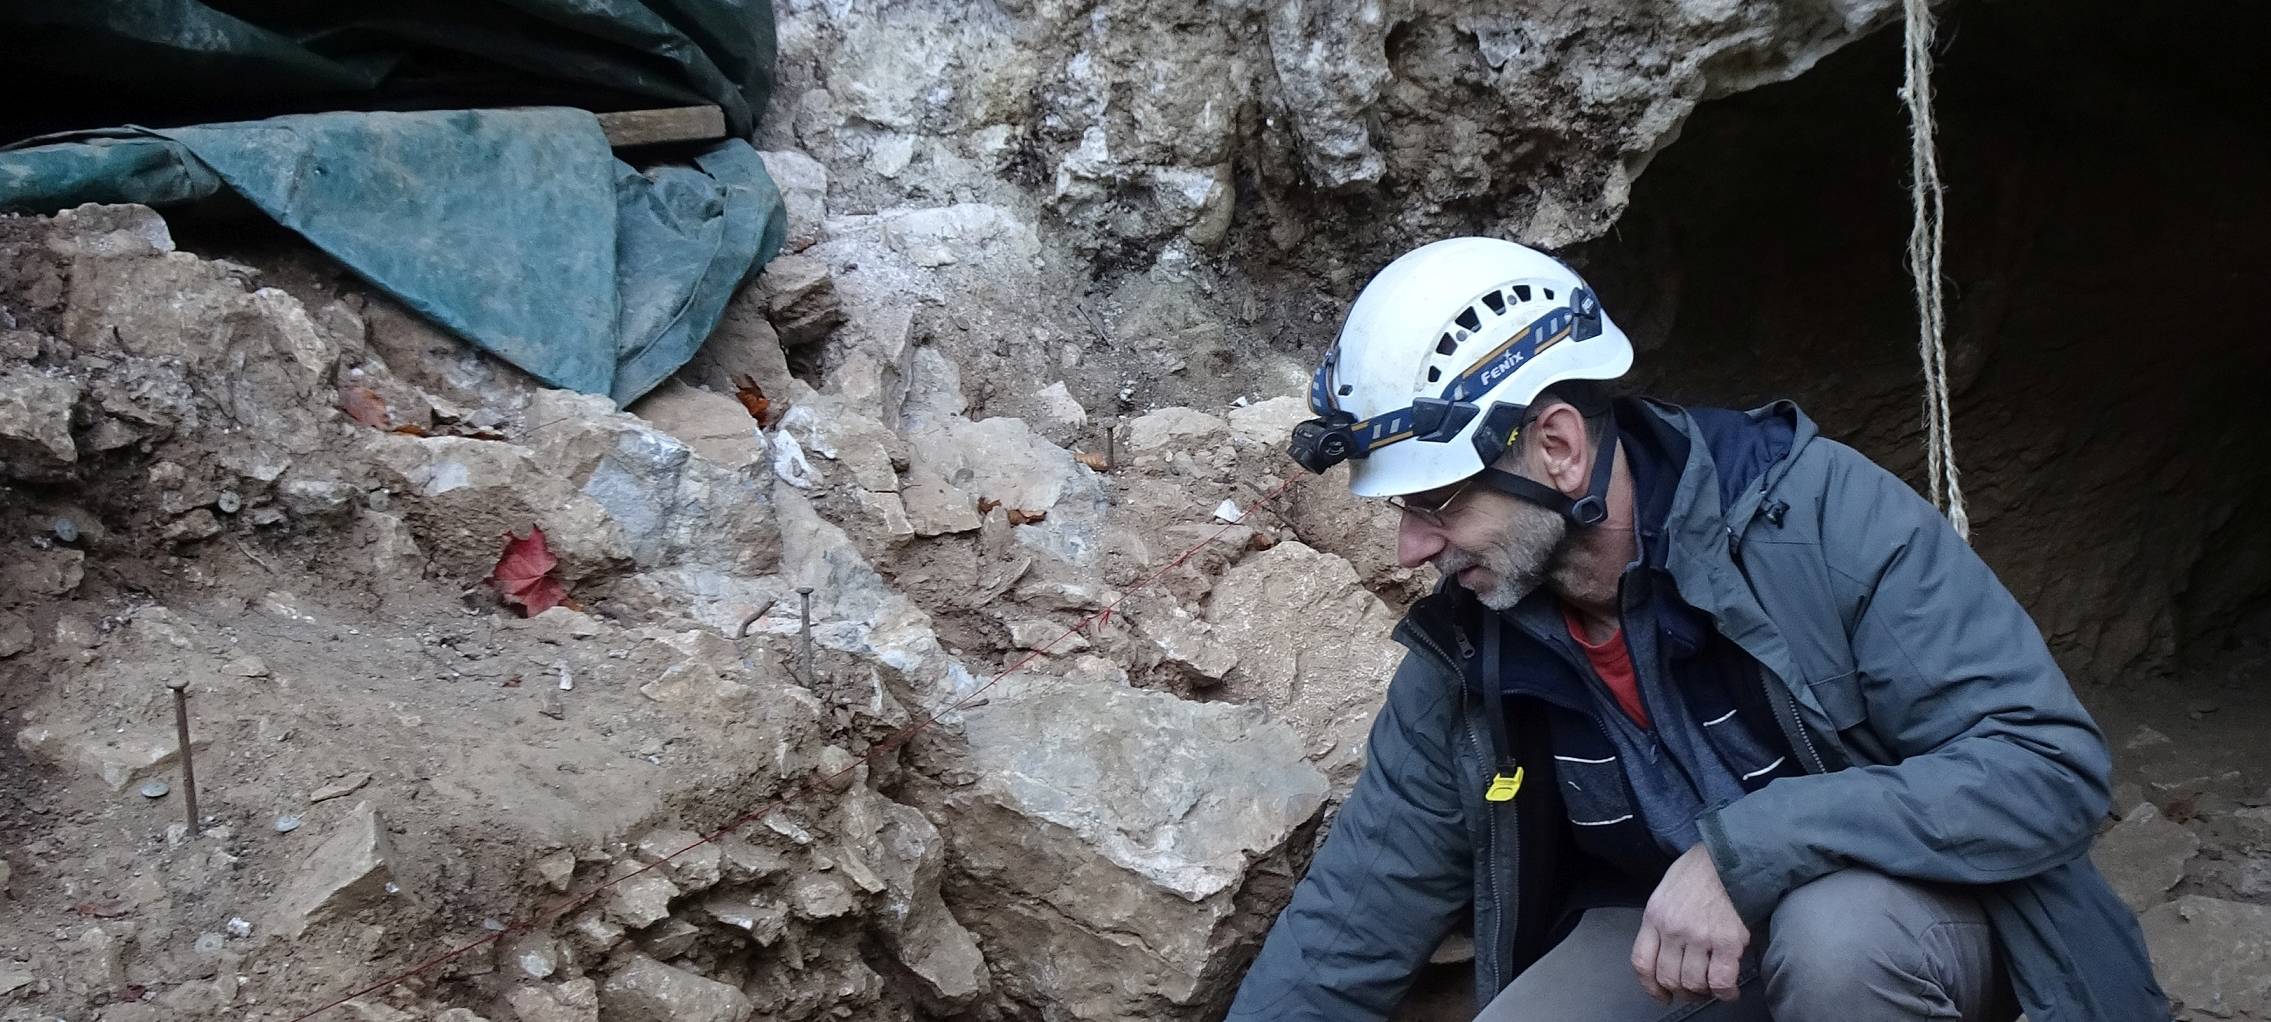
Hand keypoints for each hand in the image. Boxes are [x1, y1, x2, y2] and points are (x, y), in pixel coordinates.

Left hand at [1630, 843, 1749, 1002]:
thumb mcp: (1666, 890)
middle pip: (1667, 977)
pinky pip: (1721, 981)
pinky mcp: (1727, 941)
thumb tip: (1666, 950)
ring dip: (1703, 992)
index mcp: (1655, 915)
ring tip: (1712, 986)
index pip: (1642, 962)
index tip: (1660, 994)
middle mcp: (1672, 929)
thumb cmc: (1701, 870)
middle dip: (1680, 991)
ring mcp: (1699, 936)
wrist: (1732, 856)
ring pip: (1693, 983)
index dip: (1650, 986)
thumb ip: (1662, 919)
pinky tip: (1729, 990)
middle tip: (1693, 989)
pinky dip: (1725, 992)